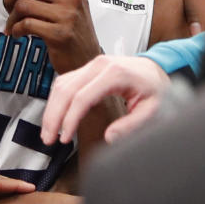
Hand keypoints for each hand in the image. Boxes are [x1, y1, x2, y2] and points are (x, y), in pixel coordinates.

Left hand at [0, 0, 101, 73]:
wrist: (87, 58)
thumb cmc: (71, 27)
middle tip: (8, 10)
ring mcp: (68, 14)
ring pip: (23, 5)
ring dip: (11, 16)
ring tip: (13, 24)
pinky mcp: (60, 34)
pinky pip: (26, 24)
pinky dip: (16, 29)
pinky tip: (18, 34)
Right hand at [40, 54, 169, 145]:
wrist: (156, 68)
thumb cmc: (155, 87)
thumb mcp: (152, 109)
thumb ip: (131, 125)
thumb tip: (110, 138)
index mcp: (114, 73)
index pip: (82, 97)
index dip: (70, 119)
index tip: (64, 138)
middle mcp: (99, 65)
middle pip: (66, 89)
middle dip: (53, 116)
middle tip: (48, 139)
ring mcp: (91, 64)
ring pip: (61, 84)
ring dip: (51, 109)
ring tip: (48, 132)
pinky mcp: (88, 69)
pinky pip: (66, 82)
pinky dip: (57, 100)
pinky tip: (55, 116)